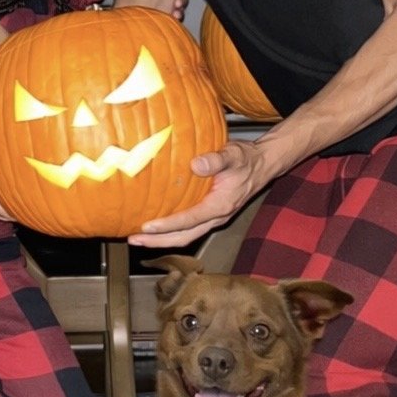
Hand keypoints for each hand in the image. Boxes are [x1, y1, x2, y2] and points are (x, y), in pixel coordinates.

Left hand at [129, 141, 265, 246]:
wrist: (262, 165)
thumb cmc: (247, 159)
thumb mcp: (234, 155)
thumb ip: (215, 160)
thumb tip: (196, 164)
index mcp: (220, 205)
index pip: (189, 220)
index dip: (167, 225)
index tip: (147, 227)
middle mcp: (217, 217)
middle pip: (184, 237)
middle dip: (158, 241)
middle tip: (134, 240)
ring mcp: (213, 218)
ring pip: (185, 236)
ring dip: (162, 239)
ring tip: (139, 238)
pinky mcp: (210, 215)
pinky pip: (188, 229)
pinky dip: (170, 231)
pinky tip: (155, 226)